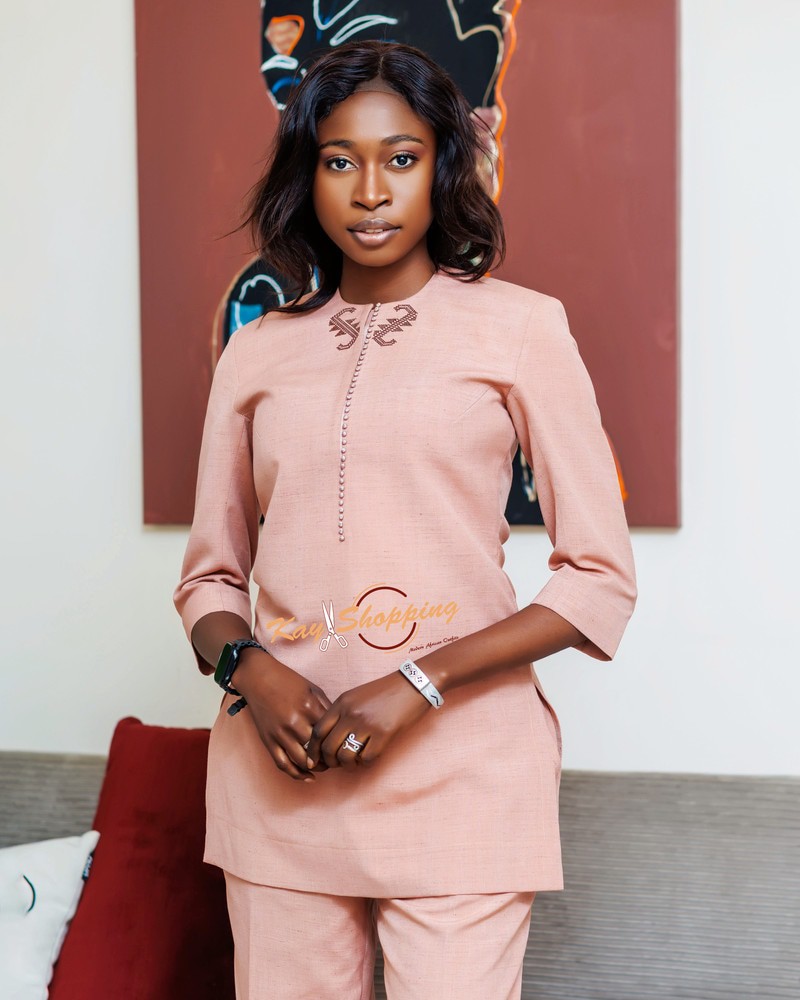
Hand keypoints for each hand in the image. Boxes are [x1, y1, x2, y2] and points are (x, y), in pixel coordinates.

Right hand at [233, 649, 331, 781]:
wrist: (258, 678)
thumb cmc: (288, 681)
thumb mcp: (313, 689)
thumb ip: (326, 708)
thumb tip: (339, 728)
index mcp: (309, 707)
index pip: (330, 733)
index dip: (339, 743)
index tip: (345, 747)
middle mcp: (295, 722)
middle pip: (318, 750)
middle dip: (330, 758)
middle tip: (337, 760)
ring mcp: (280, 733)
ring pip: (302, 761)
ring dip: (316, 768)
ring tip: (323, 766)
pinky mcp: (268, 740)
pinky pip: (283, 764)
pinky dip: (296, 774)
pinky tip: (308, 777)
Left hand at [306, 671, 430, 771]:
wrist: (412, 685)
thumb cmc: (384, 692)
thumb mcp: (356, 696)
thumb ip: (340, 714)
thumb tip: (327, 740)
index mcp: (342, 703)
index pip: (318, 731)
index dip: (313, 750)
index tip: (314, 760)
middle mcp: (351, 713)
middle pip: (328, 747)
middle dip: (329, 762)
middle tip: (335, 764)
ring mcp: (367, 724)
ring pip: (345, 757)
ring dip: (346, 765)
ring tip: (352, 761)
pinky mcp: (383, 734)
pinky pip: (366, 759)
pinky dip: (364, 762)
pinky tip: (367, 756)